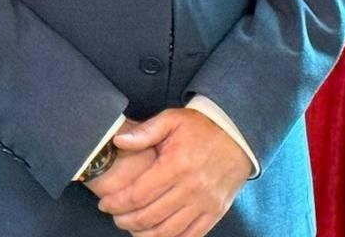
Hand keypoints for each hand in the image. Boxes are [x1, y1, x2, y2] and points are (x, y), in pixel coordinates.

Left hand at [95, 108, 252, 236]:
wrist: (240, 134)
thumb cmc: (202, 127)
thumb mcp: (173, 120)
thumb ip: (145, 132)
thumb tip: (117, 142)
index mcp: (177, 164)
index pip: (137, 194)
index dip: (116, 203)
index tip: (105, 204)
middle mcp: (191, 187)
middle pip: (148, 217)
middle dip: (125, 220)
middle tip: (116, 215)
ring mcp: (205, 202)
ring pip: (166, 232)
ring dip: (143, 234)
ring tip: (132, 227)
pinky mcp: (215, 212)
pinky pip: (189, 236)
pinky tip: (157, 234)